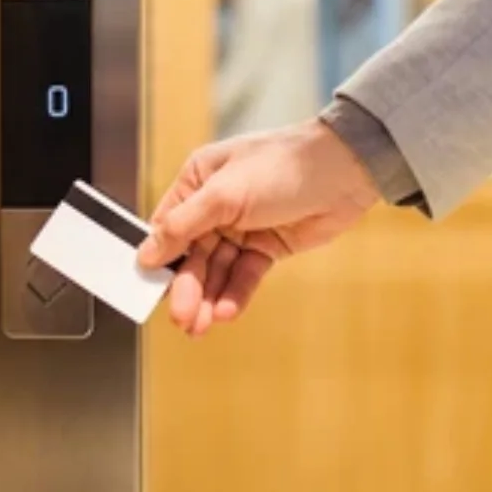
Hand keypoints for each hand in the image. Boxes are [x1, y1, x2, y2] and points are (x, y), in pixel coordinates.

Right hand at [137, 118, 379, 334]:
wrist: (344, 171)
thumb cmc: (280, 165)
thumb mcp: (222, 195)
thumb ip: (181, 226)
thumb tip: (146, 253)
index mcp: (196, 182)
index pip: (167, 227)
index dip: (158, 259)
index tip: (148, 289)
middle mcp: (215, 206)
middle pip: (192, 255)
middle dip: (187, 287)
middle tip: (182, 317)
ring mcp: (242, 227)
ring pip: (218, 270)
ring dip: (209, 297)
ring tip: (201, 325)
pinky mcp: (267, 246)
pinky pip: (245, 274)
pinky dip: (236, 293)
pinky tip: (227, 311)